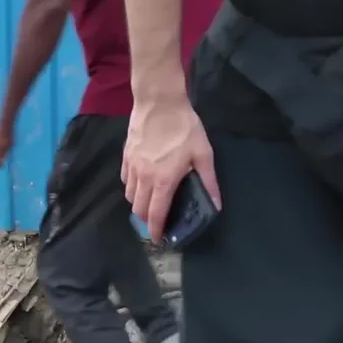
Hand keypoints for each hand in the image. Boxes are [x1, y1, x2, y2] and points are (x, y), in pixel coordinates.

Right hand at [122, 96, 220, 242]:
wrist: (159, 102)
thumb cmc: (184, 128)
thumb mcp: (203, 153)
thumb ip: (209, 181)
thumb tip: (216, 205)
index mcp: (164, 180)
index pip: (156, 213)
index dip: (156, 230)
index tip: (158, 240)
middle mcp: (144, 178)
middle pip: (139, 209)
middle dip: (147, 220)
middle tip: (158, 221)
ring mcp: (132, 167)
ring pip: (130, 196)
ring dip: (139, 204)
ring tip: (150, 203)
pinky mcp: (126, 156)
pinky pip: (125, 180)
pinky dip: (132, 188)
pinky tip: (141, 183)